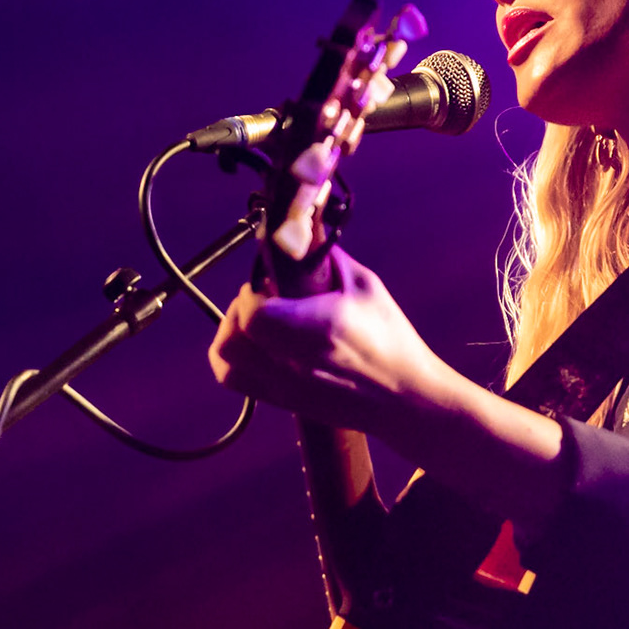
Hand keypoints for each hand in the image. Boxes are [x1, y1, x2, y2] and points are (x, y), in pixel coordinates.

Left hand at [208, 247, 445, 437]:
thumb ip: (326, 257)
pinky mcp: (283, 400)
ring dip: (232, 331)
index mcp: (319, 330)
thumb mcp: (366, 286)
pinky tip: (254, 342)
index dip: (252, 294)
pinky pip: (232, 378)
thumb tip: (300, 229)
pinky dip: (231, 356)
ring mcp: (285, 386)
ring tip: (258, 318)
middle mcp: (295, 364)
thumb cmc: (391, 340)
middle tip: (264, 296)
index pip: (254, 314)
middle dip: (240, 309)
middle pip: (233, 337)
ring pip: (224, 358)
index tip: (270, 282)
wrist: (404, 398)